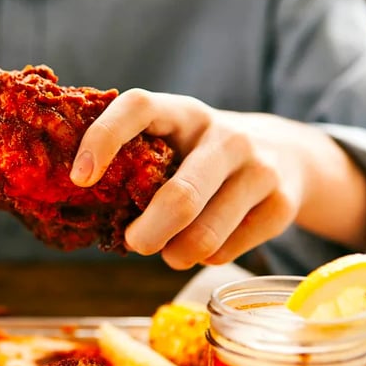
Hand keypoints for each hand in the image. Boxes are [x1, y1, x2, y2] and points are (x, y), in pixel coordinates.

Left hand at [70, 89, 365, 268]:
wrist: (285, 155)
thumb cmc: (201, 156)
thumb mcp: (175, 142)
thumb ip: (138, 163)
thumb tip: (86, 209)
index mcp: (184, 112)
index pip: (138, 107)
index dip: (103, 138)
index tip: (80, 178)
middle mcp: (226, 136)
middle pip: (179, 197)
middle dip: (146, 233)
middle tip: (133, 243)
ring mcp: (260, 169)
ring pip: (204, 234)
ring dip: (175, 255)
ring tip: (169, 253)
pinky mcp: (282, 204)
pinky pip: (228, 250)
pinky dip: (206, 258)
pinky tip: (205, 247)